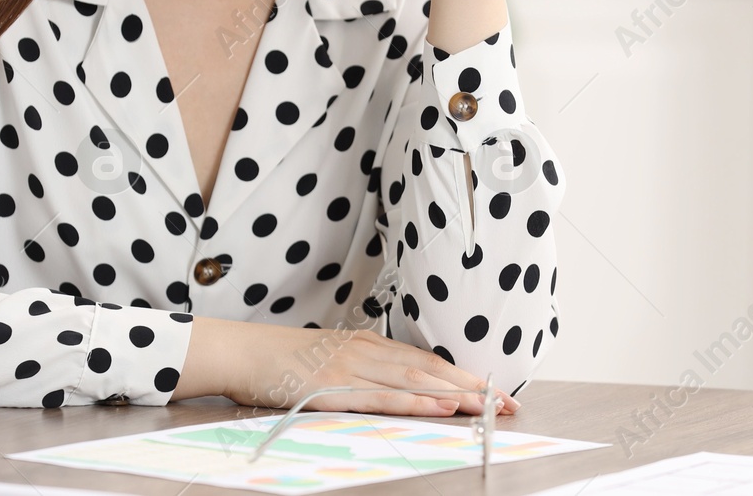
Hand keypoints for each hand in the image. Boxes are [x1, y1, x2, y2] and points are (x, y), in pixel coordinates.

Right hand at [174, 317, 518, 416]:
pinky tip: (440, 406)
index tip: (497, 393)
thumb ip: (364, 369)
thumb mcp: (330, 358)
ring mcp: (352, 367)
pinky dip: (417, 400)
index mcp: (368, 344)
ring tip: (489, 407)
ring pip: (416, 380)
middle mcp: (367, 351)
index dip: (465, 376)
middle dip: (474, 387)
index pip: (427, 360)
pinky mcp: (336, 387)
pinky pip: (384, 395)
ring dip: (457, 394)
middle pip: (431, 368)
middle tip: (510, 405)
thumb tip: (398, 384)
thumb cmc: (282, 359)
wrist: (242, 351)